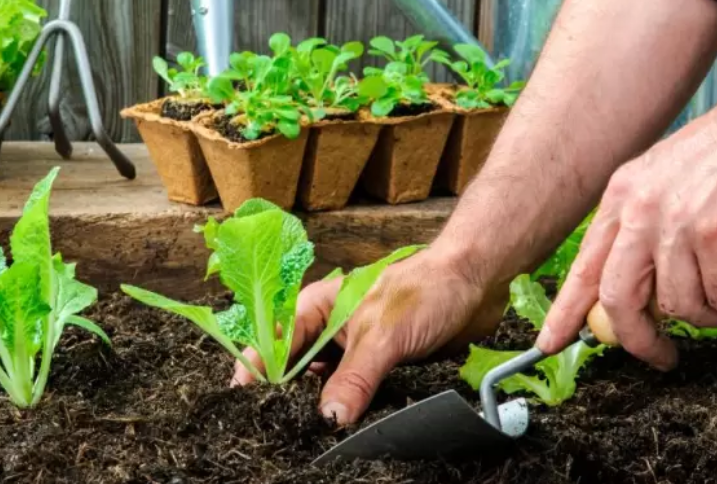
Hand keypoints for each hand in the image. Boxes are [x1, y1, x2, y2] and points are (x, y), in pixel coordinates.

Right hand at [231, 251, 507, 424]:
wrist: (474, 284)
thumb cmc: (425, 290)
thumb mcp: (383, 336)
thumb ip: (354, 378)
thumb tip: (329, 418)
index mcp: (317, 307)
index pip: (274, 342)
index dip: (256, 370)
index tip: (243, 400)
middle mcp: (329, 328)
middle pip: (294, 367)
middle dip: (285, 394)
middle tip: (277, 425)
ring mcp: (352, 348)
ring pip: (323, 383)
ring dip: (318, 405)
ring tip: (306, 432)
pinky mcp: (376, 365)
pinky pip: (352, 393)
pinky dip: (346, 408)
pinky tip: (344, 426)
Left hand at [536, 90, 716, 369]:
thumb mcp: (673, 177)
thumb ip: (651, 224)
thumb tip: (650, 282)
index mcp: (623, 194)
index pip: (584, 265)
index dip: (567, 311)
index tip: (551, 342)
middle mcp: (640, 209)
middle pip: (617, 299)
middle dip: (638, 339)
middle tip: (662, 355)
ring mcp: (675, 223)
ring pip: (679, 307)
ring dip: (715, 314)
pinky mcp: (716, 237)